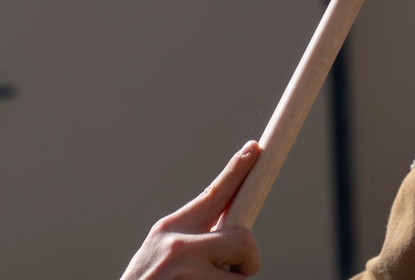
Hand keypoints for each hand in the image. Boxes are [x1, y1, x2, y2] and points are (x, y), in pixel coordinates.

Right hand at [121, 141, 262, 278]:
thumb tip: (233, 231)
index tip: (254, 148)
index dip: (237, 170)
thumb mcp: (160, 255)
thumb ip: (193, 239)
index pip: (213, 193)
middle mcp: (177, 247)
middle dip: (246, 260)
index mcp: (168, 230)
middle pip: (244, 239)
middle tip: (231, 272)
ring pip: (240, 278)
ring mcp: (186, 275)